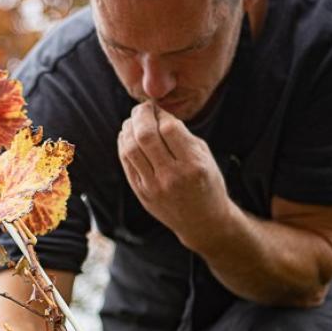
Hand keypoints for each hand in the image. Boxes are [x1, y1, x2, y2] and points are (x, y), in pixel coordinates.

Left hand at [117, 101, 231, 246]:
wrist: (202, 222)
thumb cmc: (207, 184)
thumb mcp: (205, 157)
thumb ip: (183, 136)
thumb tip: (157, 114)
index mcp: (193, 164)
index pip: (169, 128)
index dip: (160, 113)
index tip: (158, 109)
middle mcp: (172, 176)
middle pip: (145, 136)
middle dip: (140, 116)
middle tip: (141, 109)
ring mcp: (153, 187)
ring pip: (131, 149)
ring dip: (128, 129)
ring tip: (133, 121)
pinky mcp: (141, 194)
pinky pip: (126, 163)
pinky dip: (124, 145)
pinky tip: (128, 136)